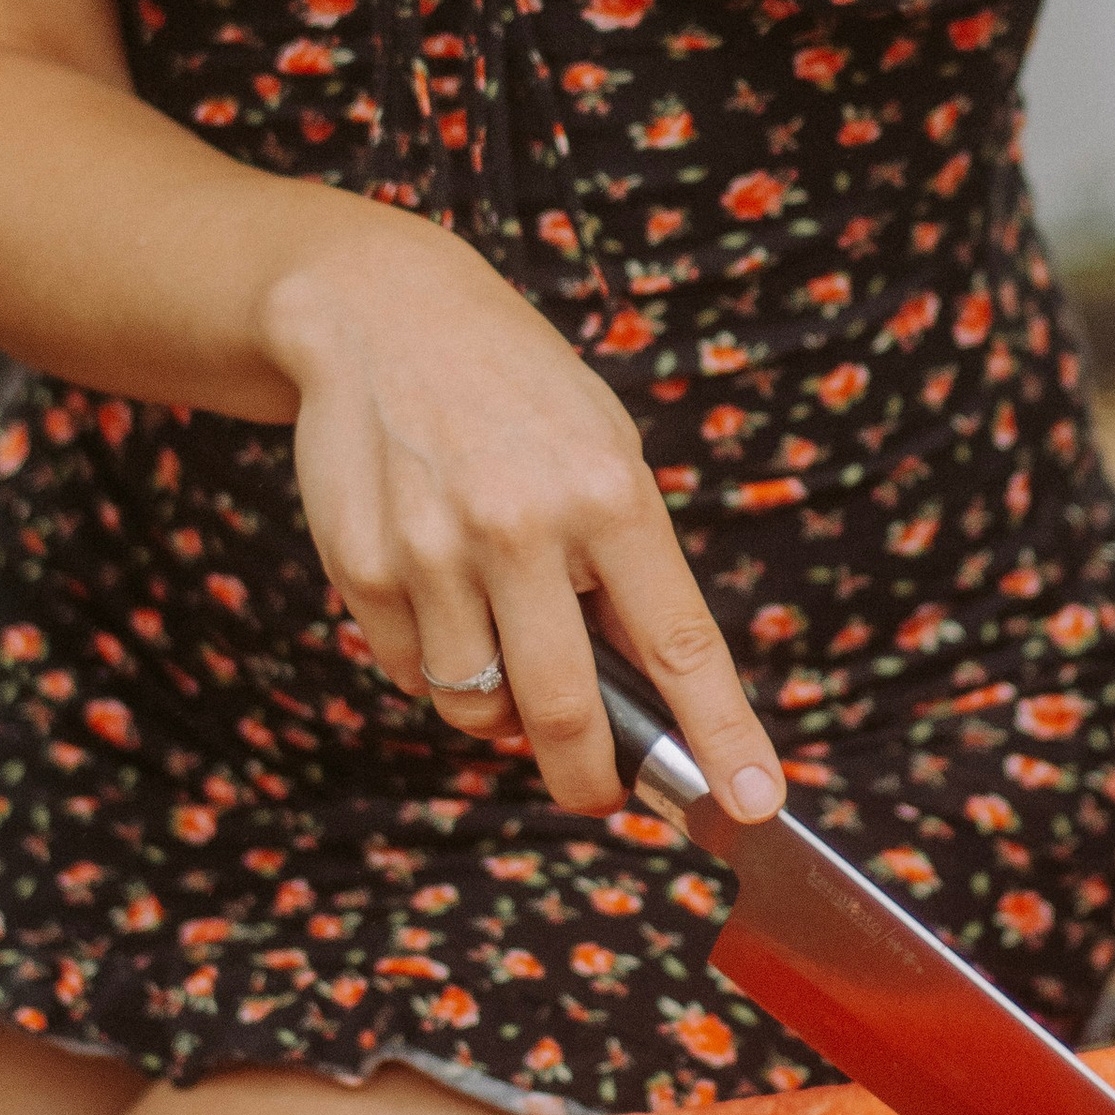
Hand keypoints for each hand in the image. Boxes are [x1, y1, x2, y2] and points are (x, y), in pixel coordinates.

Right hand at [265, 208, 784, 820]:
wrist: (381, 313)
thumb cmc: (516, 392)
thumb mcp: (603, 450)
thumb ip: (628, 565)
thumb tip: (654, 696)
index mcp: (608, 492)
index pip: (680, 643)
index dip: (722, 732)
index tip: (753, 801)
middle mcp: (521, 525)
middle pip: (564, 710)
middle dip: (590, 777)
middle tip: (600, 792)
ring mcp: (433, 549)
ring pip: (476, 706)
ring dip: (499, 706)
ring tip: (502, 630)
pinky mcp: (361, 566)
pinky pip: (412, 672)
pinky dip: (436, 662)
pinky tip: (438, 589)